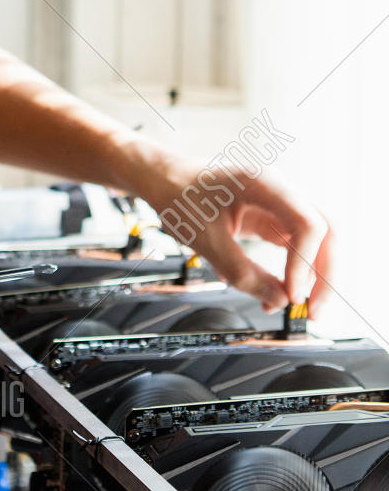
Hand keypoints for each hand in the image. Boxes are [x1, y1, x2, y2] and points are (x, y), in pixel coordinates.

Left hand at [142, 160, 332, 315]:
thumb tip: (278, 301)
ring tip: (301, 307)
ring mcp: (279, 203)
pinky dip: (295, 270)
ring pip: (317, 239)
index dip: (305, 262)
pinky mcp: (272, 218)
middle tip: (316, 311)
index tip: (292, 294)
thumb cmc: (179, 196)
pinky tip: (282, 293)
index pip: (306, 223)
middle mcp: (279, 189)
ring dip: (316, 274)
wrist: (164, 179)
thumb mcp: (204, 240)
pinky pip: (296, 245)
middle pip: (326, 230)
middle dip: (326, 273)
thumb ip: (242, 272)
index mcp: (262, 184)